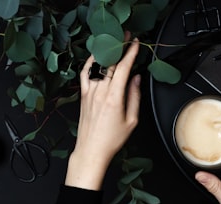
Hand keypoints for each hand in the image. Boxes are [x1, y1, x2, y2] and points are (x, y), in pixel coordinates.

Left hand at [65, 36, 140, 190]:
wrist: (91, 149)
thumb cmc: (111, 138)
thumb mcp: (131, 120)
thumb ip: (135, 96)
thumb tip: (137, 79)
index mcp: (114, 97)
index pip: (124, 68)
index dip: (130, 52)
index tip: (135, 43)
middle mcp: (100, 91)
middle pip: (111, 63)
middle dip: (120, 47)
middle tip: (126, 37)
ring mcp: (90, 92)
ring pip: (98, 66)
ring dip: (107, 53)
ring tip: (114, 43)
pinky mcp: (83, 95)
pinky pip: (85, 74)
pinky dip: (90, 63)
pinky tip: (96, 57)